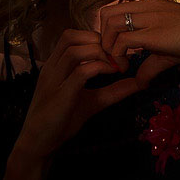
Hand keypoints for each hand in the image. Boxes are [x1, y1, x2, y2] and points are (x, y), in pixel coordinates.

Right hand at [11, 29, 142, 161]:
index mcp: (56, 65)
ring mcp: (54, 81)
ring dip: (100, 54)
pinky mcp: (61, 96)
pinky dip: (99, 68)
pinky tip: (111, 74)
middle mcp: (52, 68)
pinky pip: (80, 72)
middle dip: (98, 41)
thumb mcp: (93, 101)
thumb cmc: (61, 121)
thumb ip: (113, 90)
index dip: (95, 38)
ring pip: (75, 50)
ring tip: (116, 67)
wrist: (39, 144)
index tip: (113, 53)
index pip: (72, 36)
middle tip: (117, 57)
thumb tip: (140, 83)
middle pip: (72, 36)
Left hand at [95, 0, 179, 72]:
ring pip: (110, 25)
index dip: (109, 32)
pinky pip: (122, 41)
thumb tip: (140, 82)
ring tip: (121, 64)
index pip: (114, 11)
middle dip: (103, 38)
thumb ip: (150, 64)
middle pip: (106, 14)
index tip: (116, 52)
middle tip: (114, 57)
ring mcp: (149, 18)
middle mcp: (146, 7)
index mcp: (149, 6)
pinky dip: (118, 56)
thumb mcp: (168, 52)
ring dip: (108, 47)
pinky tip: (127, 68)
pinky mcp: (153, 33)